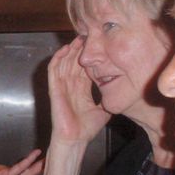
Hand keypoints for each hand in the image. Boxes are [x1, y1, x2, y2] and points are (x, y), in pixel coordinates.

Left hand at [0, 140, 42, 174]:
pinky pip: (15, 171)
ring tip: (46, 160)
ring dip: (34, 167)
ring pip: (22, 174)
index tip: (38, 160)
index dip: (27, 166)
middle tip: (49, 162)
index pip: (15, 171)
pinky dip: (25, 163)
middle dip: (36, 169)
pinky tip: (34, 157)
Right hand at [41, 38, 112, 174]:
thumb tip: (120, 96)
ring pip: (64, 63)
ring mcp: (61, 87)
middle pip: (74, 62)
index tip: (97, 46)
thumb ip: (108, 101)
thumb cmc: (86, 128)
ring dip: (70, 51)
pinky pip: (53, 71)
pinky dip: (57, 59)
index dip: (89, 57)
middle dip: (80, 49)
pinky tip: (65, 50)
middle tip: (87, 35)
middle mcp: (70, 86)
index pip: (84, 68)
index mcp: (81, 89)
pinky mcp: (54, 89)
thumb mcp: (103, 110)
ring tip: (77, 38)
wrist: (75, 139)